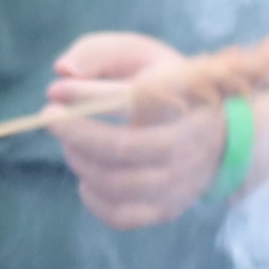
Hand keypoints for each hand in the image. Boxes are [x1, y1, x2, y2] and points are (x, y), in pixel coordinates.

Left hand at [42, 30, 220, 232]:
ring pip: (117, 182)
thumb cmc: (167, 88)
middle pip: (122, 146)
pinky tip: (86, 178)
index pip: (132, 98)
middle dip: (75, 132)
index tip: (56, 90)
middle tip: (49, 116)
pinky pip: (121, 216)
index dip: (87, 96)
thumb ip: (100, 52)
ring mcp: (178, 182)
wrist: (220, 136)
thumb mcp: (142, 56)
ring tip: (70, 145)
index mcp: (183, 100)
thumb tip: (62, 71)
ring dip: (80, 161)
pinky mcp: (167, 209)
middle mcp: (186, 143)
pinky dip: (93, 198)